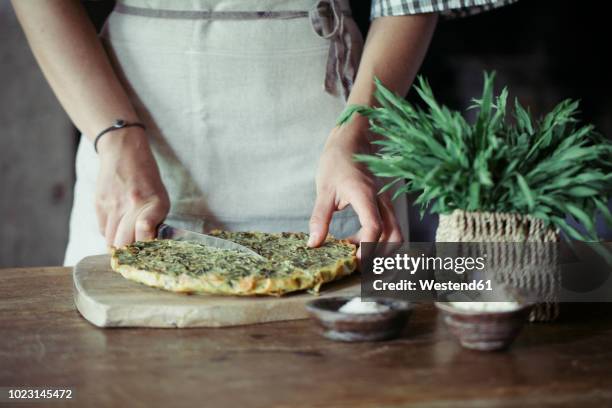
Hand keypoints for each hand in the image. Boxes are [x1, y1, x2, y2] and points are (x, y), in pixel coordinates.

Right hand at [95, 128, 169, 247]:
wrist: (123, 151)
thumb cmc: (146, 177)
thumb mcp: (160, 196)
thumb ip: (155, 220)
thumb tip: (148, 245)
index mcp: (155, 203)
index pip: (145, 231)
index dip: (145, 245)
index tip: (147, 250)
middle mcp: (133, 205)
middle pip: (123, 244)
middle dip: (128, 254)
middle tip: (134, 254)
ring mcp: (113, 205)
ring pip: (110, 240)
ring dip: (118, 245)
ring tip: (125, 241)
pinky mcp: (99, 204)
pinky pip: (103, 230)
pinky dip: (109, 233)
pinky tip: (116, 225)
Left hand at [308, 118, 402, 256]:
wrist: (353, 140)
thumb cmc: (337, 161)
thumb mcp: (324, 189)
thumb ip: (320, 218)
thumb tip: (314, 243)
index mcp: (365, 195)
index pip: (375, 228)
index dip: (368, 248)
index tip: (354, 261)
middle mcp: (381, 200)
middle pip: (393, 236)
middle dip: (379, 255)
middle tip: (355, 263)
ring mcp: (386, 201)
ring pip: (395, 233)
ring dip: (379, 248)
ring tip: (353, 250)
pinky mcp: (384, 203)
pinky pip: (389, 226)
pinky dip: (378, 239)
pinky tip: (356, 239)